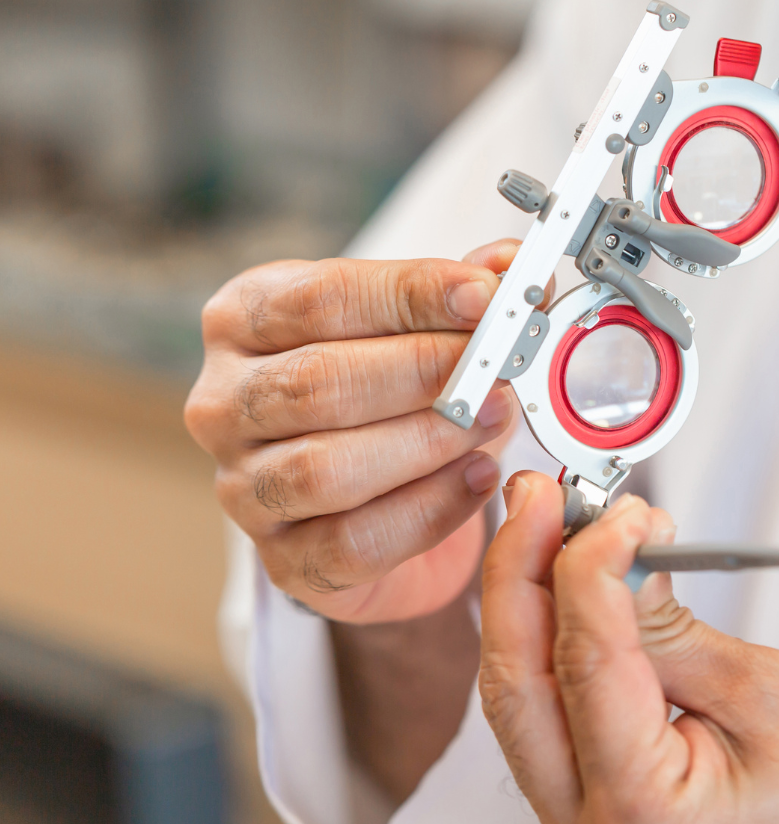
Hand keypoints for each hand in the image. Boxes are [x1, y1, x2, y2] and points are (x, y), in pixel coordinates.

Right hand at [185, 241, 529, 623]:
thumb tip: (508, 266)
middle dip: (424, 371)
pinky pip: (353, 542)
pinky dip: (429, 510)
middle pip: (317, 382)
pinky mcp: (282, 558)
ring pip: (326, 467)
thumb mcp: (410, 324)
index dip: (409, 295)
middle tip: (495, 365)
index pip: (321, 298)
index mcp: (244, 318)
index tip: (483, 296)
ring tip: (491, 420)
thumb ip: (459, 295)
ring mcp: (243, 486)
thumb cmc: (379, 390)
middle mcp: (226, 401)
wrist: (368, 491)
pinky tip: (478, 478)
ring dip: (427, 441)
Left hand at [480, 472, 778, 823]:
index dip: (591, 567)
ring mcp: (570, 816)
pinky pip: (533, 701)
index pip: (588, 663)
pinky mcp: (573, 791)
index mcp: (644, 815)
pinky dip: (538, 631)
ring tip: (543, 520)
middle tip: (537, 496)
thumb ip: (667, 625)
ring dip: (521, 593)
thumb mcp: (758, 691)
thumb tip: (612, 555)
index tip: (615, 514)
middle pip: (516, 679)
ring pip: (511, 688)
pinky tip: (552, 577)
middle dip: (518, 571)